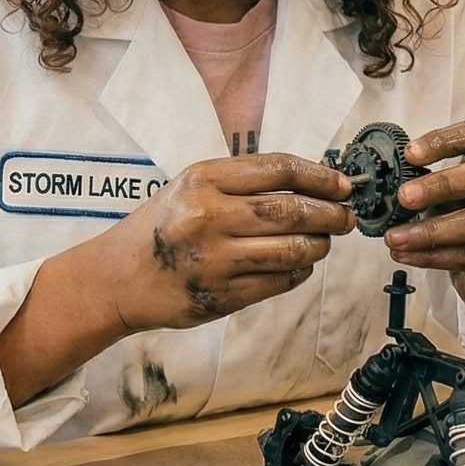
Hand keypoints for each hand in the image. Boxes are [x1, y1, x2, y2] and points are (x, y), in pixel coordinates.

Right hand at [90, 153, 355, 330]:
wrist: (117, 277)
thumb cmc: (160, 227)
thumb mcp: (190, 188)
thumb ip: (242, 182)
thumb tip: (310, 183)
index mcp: (203, 180)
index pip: (278, 169)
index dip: (320, 176)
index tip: (342, 184)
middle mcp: (208, 217)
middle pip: (291, 211)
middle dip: (330, 214)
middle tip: (346, 216)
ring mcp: (215, 260)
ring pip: (291, 250)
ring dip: (319, 246)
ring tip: (325, 242)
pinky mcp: (220, 296)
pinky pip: (277, 283)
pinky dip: (298, 272)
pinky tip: (300, 265)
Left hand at [383, 120, 464, 353]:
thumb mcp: (459, 188)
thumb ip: (432, 180)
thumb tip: (387, 184)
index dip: (444, 141)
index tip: (409, 153)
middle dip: (443, 185)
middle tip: (404, 197)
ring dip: (432, 231)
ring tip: (395, 237)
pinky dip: (433, 257)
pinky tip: (406, 255)